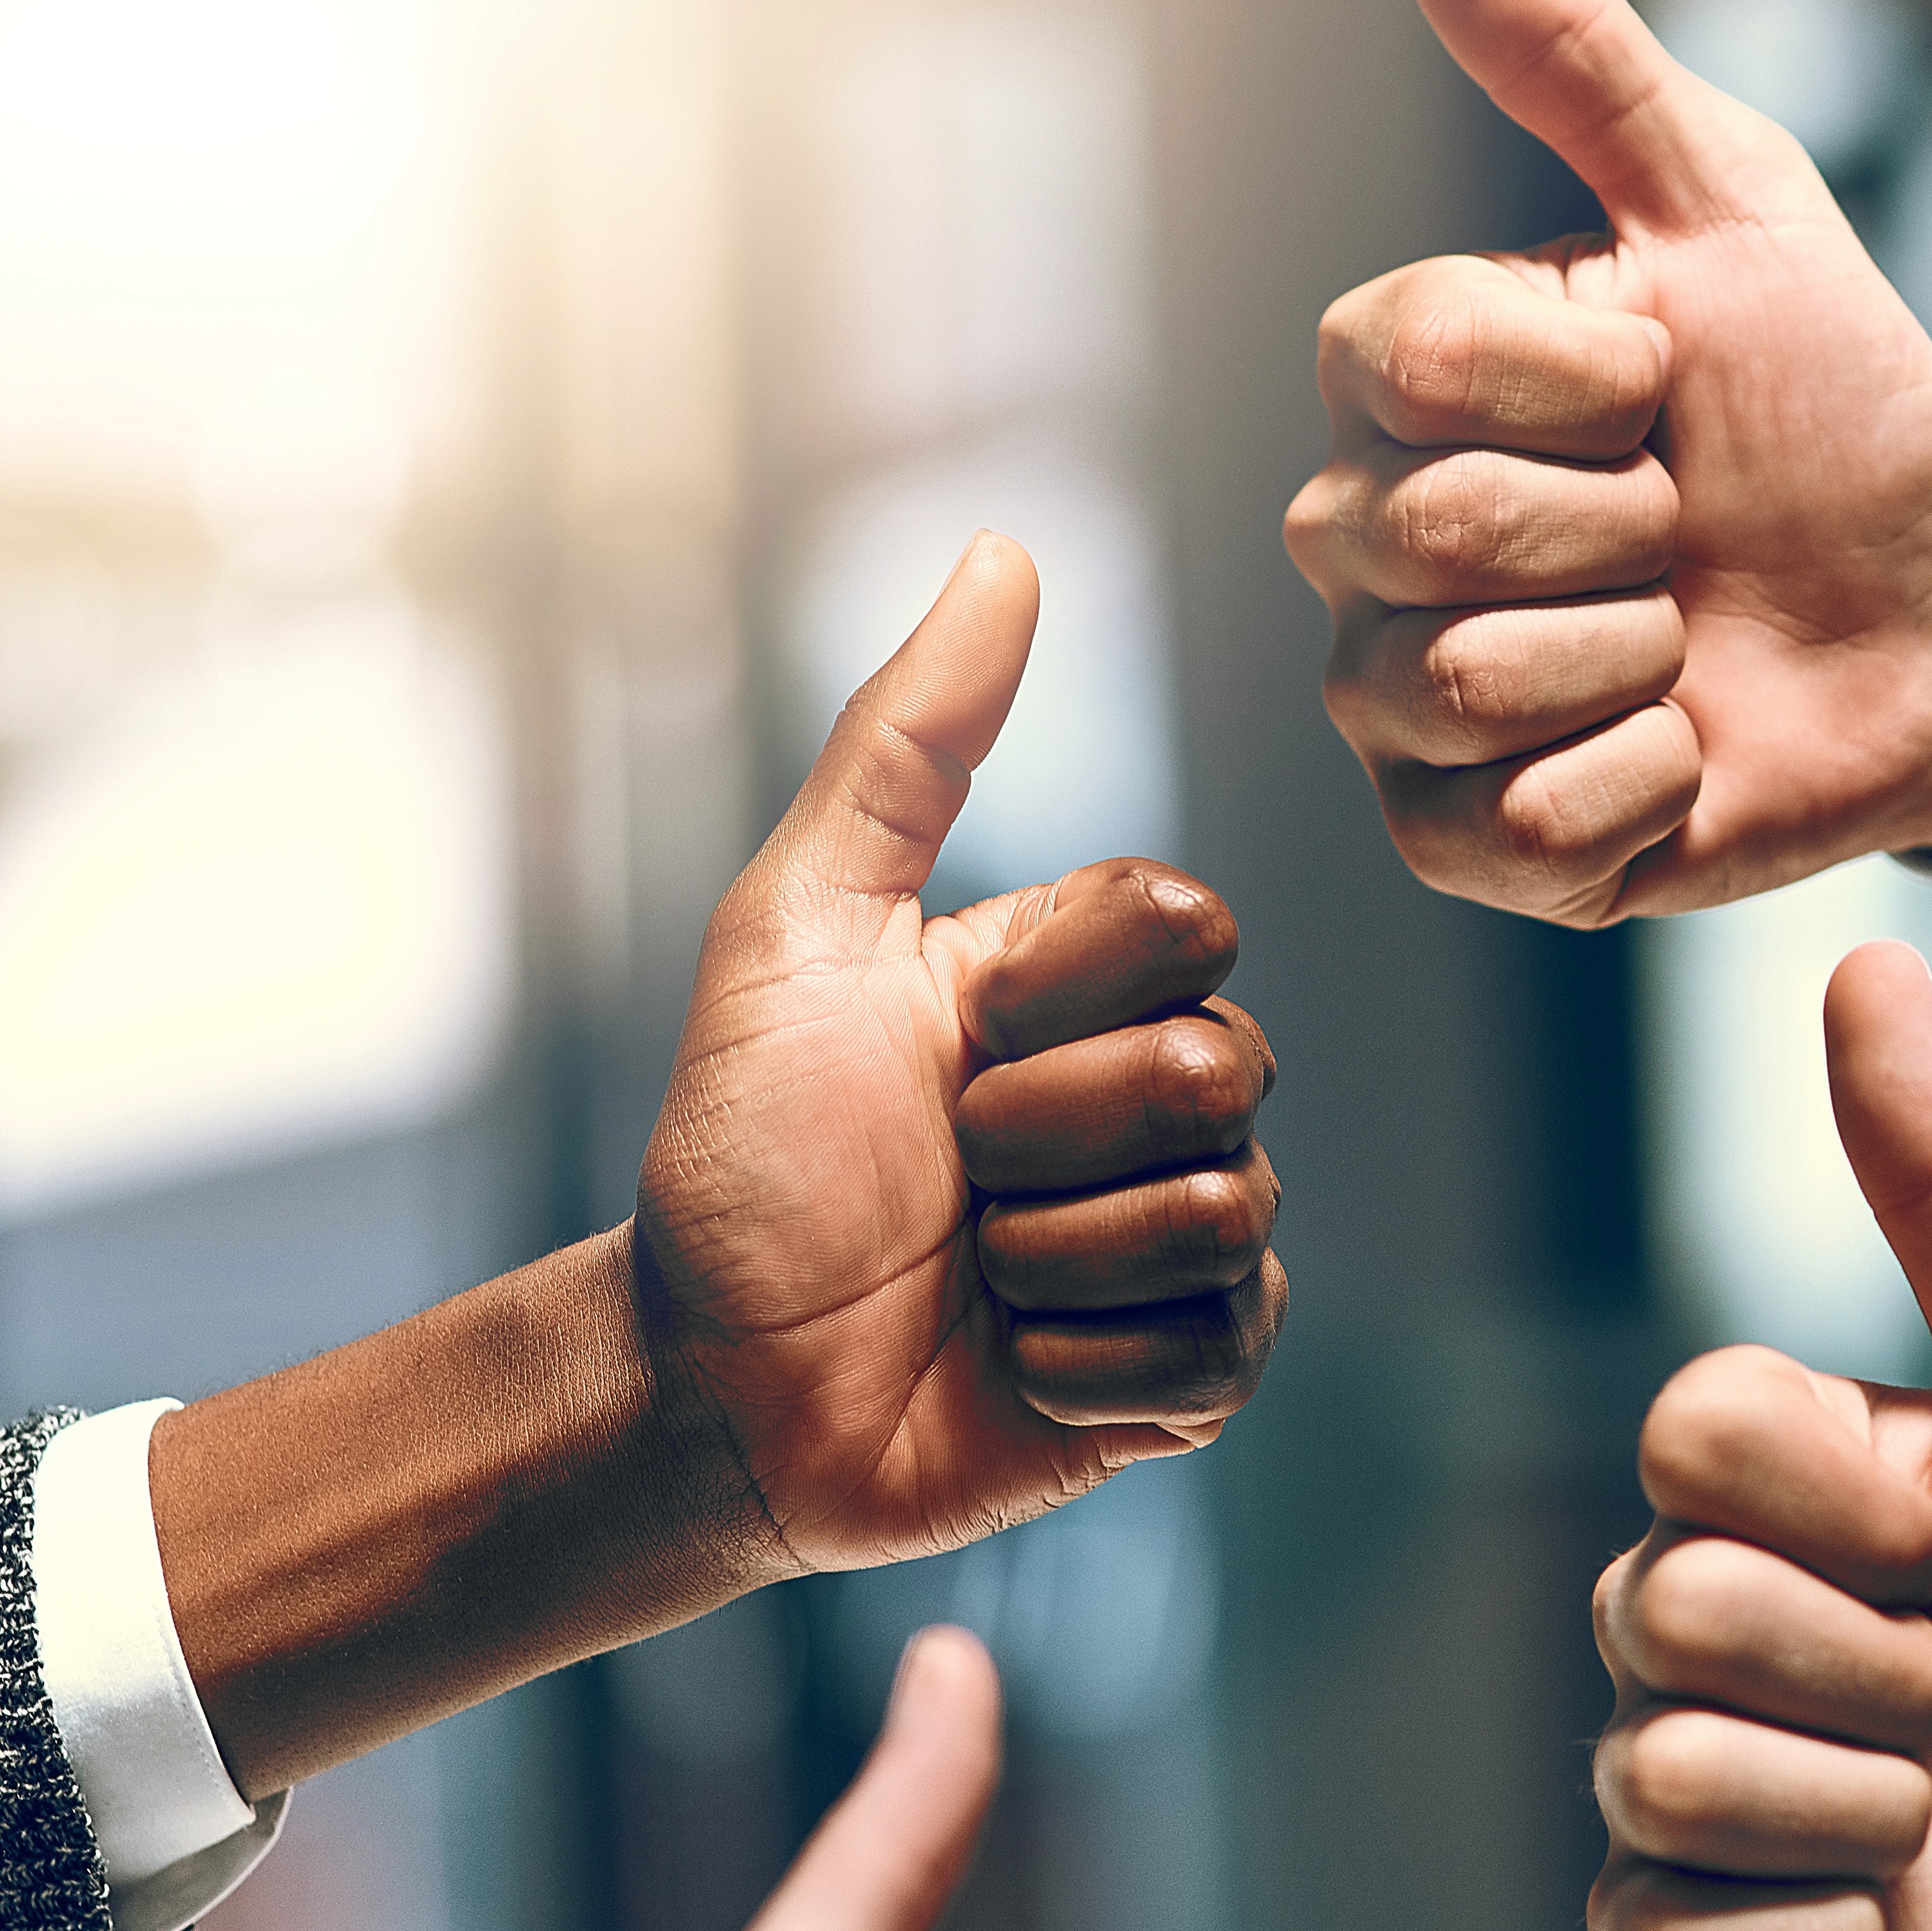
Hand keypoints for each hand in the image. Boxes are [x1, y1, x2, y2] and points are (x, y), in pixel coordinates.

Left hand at [634, 536, 1284, 1569]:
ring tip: (969, 1271)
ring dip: (1049, 1256)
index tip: (949, 1037)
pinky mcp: (1191, 1375)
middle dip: (1041, 1135)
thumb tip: (1004, 546)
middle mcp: (1161, 1095)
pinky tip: (1007, 1362)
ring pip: (1222, 1209)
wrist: (709, 1383)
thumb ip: (910, 740)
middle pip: (1222, 1066)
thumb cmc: (740, 1154)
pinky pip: (1211, 1342)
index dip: (1057, 992)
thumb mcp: (796, 925)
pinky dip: (1078, 1364)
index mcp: (1087, 984)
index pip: (1191, 924)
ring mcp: (1188, 1239)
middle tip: (948, 1174)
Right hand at [1282, 0, 1931, 922]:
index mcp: (1395, 387)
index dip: (1581, 375)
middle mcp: (1361, 544)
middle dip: (1626, 525)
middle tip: (1689, 523)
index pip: (1400, 360)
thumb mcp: (1732, 203)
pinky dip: (1653, 781)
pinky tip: (1688, 742)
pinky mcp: (1470, 844)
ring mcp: (1400, 706)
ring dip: (1639, 658)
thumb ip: (1572, 54)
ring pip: (1460, 685)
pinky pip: (1522, 825)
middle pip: (1430, 536)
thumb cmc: (1829, 406)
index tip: (1672, 382)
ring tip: (1687, 636)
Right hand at [1588, 948, 1931, 1930]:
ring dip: (1859, 1808)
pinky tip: (1906, 1929)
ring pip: (1657, 1769)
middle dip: (1874, 1666)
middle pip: (1663, 1606)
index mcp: (1768, 1489)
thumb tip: (1863, 956)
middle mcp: (1700, 1632)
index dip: (1855, 1505)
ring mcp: (1696, 1802)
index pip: (1689, 1435)